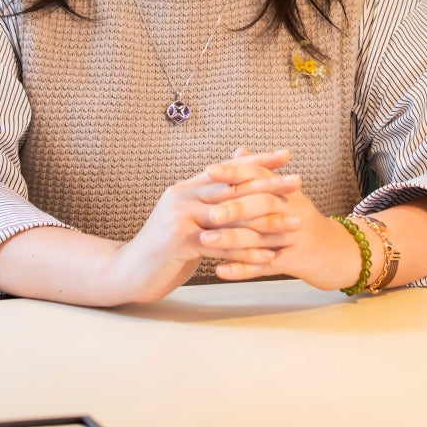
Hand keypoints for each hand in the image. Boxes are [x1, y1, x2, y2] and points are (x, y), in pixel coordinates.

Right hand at [115, 147, 300, 302]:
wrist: (128, 271)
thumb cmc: (162, 246)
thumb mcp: (186, 216)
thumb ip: (207, 197)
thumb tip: (229, 178)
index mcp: (187, 187)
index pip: (227, 168)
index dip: (257, 159)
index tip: (286, 154)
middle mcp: (184, 196)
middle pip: (234, 187)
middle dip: (269, 184)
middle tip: (298, 181)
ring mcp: (180, 217)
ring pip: (232, 217)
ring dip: (266, 221)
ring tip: (294, 223)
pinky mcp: (179, 242)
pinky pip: (221, 246)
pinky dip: (246, 252)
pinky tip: (268, 257)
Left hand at [207, 152, 380, 291]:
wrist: (340, 253)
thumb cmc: (305, 222)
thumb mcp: (289, 195)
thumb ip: (262, 174)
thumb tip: (239, 150)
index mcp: (289, 192)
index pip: (261, 176)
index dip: (236, 172)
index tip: (209, 171)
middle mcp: (295, 211)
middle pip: (264, 205)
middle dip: (234, 208)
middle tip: (208, 213)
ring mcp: (297, 237)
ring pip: (261, 238)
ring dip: (231, 240)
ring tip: (205, 241)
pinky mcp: (297, 262)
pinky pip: (266, 266)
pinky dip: (242, 269)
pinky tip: (220, 270)